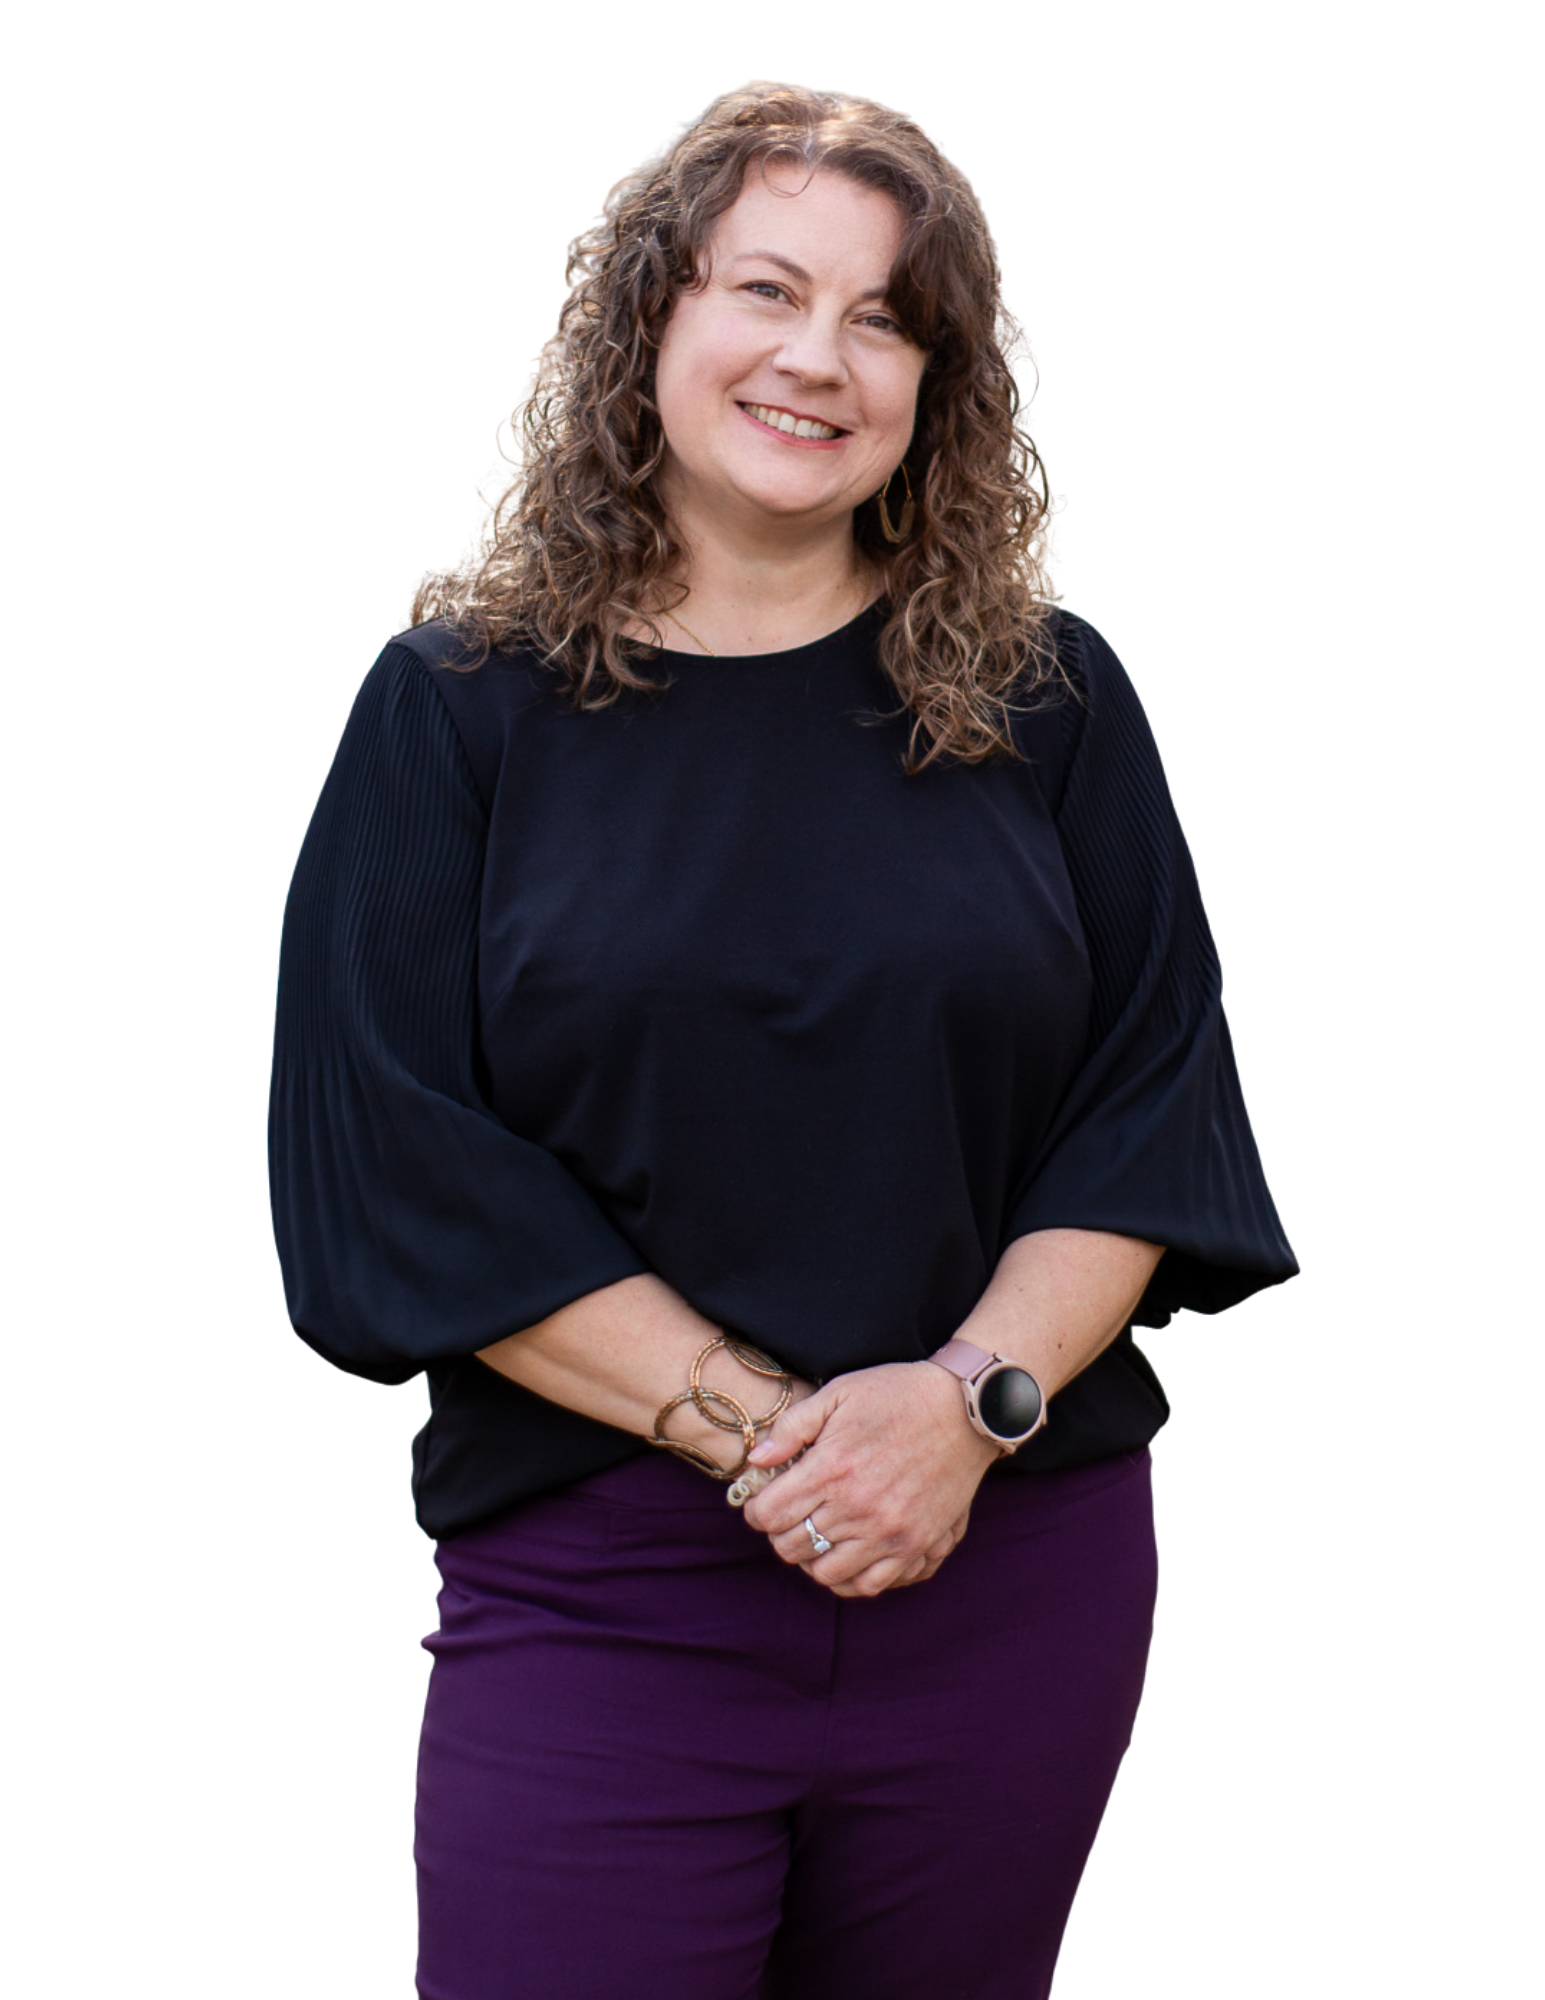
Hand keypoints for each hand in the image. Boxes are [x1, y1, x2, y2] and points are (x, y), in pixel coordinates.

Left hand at [738, 1362, 999, 1597]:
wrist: (965, 1409)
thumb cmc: (897, 1395)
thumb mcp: (838, 1393)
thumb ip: (791, 1428)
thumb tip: (756, 1461)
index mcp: (832, 1468)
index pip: (769, 1515)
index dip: (756, 1510)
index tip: (763, 1501)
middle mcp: (857, 1508)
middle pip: (792, 1547)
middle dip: (780, 1533)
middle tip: (788, 1516)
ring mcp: (888, 1533)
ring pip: (825, 1572)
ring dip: (812, 1557)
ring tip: (817, 1535)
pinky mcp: (916, 1545)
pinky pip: (870, 1585)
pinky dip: (850, 1577)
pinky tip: (846, 1555)